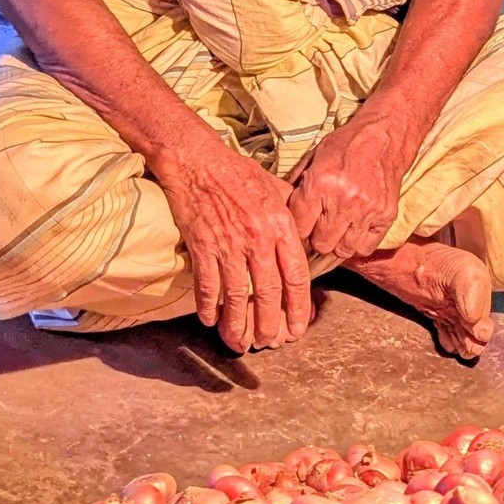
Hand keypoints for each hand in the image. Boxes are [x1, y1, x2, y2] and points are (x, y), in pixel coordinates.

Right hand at [157, 135, 311, 351]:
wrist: (197, 160)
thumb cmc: (238, 173)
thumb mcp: (277, 189)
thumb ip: (294, 216)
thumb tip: (306, 241)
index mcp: (280, 225)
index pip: (295, 276)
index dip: (298, 307)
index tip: (298, 328)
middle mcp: (257, 239)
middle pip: (267, 294)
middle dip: (268, 325)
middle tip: (268, 344)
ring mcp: (228, 244)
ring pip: (235, 296)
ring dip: (237, 325)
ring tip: (239, 343)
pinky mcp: (202, 245)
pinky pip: (206, 285)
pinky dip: (208, 306)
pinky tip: (210, 320)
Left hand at [288, 113, 416, 261]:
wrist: (383, 138)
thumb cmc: (345, 146)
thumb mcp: (313, 158)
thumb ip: (297, 185)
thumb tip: (281, 211)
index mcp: (320, 184)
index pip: (299, 227)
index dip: (298, 229)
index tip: (302, 226)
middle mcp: (343, 200)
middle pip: (320, 244)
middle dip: (316, 238)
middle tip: (320, 227)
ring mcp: (367, 210)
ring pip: (342, 250)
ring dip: (337, 243)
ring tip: (338, 228)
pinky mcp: (385, 216)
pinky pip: (365, 248)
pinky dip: (358, 243)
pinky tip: (354, 229)